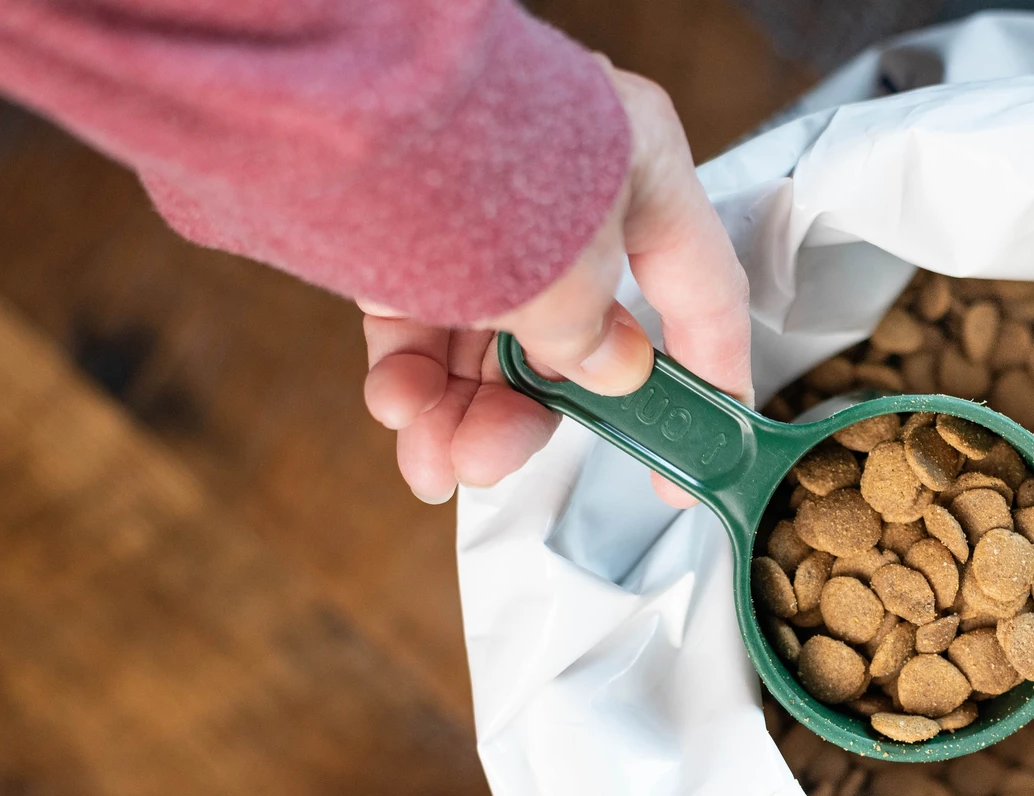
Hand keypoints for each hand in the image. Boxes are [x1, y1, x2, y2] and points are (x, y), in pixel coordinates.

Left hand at [361, 64, 751, 506]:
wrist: (326, 85)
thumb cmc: (470, 142)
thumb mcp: (564, 267)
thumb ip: (591, 333)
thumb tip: (613, 371)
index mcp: (641, 171)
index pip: (703, 296)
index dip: (707, 390)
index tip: (681, 471)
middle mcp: (571, 187)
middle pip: (571, 335)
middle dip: (523, 415)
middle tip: (489, 463)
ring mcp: (489, 204)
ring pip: (489, 337)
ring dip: (460, 410)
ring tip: (430, 460)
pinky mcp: (412, 220)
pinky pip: (424, 316)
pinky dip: (411, 371)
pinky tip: (396, 405)